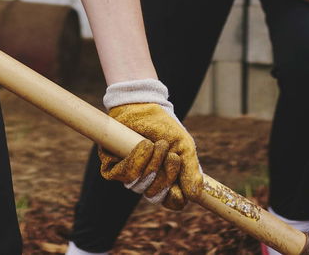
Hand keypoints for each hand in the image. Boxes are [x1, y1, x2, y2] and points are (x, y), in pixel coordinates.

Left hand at [98, 79, 200, 209]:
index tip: (178, 190)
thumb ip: (191, 170)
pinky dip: (137, 159)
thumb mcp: (184, 147)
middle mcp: (147, 181)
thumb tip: (195, 196)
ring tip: (157, 144)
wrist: (144, 106)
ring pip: (139, 185)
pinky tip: (144, 145)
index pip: (171, 202)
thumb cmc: (165, 128)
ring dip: (153, 163)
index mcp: (166, 180)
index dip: (175, 199)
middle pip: (155, 195)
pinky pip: (124, 174)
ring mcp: (129, 175)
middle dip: (165, 175)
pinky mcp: (113, 166)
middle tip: (170, 154)